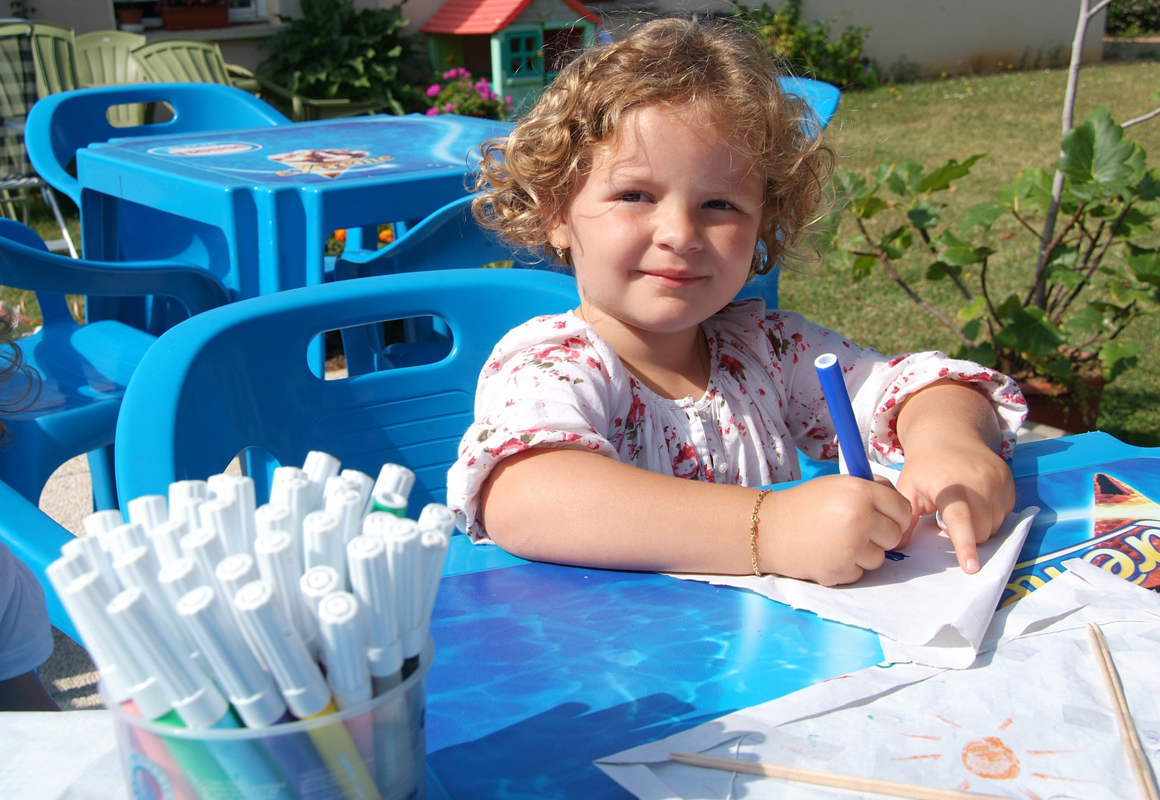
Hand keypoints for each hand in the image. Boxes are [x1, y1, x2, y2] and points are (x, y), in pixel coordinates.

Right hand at [759, 475, 911, 585]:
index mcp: (860, 492)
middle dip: (881, 536)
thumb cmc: (804, 504)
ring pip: (879, 558)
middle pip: (895, 536)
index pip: (903, 510)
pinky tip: (828, 553)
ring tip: (838, 541)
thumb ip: (871, 491)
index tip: (887, 519)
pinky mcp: (840, 572)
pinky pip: (859, 573)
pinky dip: (847, 566)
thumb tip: (900, 507)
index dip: (897, 516)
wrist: (769, 528)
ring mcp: (851, 548)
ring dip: (864, 553)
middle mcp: (859, 519)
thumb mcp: (838, 484)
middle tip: (858, 531)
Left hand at [895, 438, 1015, 573]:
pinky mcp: (1008, 480)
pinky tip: (976, 503)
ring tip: (961, 510)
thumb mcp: (908, 489)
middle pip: (980, 530)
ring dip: (980, 528)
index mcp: (949, 485)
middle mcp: (977, 481)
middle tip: (947, 519)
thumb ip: (906, 520)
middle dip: (966, 536)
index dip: (965, 545)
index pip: (960, 520)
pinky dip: (992, 516)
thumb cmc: (924, 467)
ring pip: (995, 525)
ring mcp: (996, 480)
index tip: (971, 567)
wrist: (948, 435)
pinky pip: (1006, 514)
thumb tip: (898, 547)